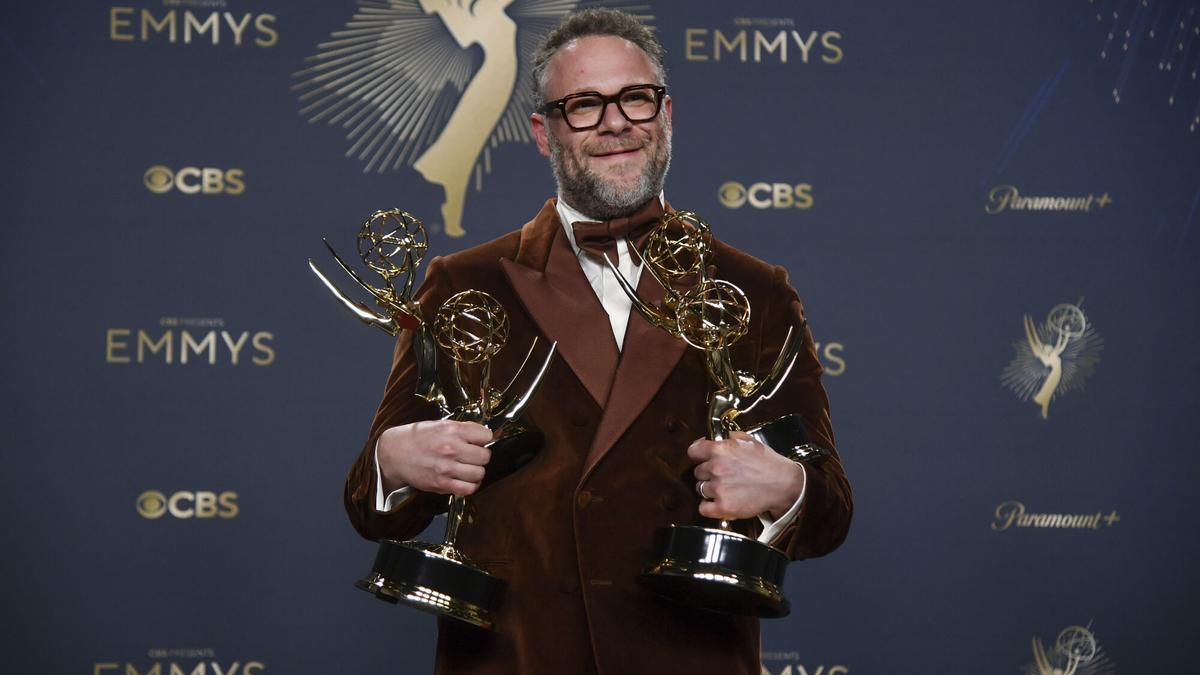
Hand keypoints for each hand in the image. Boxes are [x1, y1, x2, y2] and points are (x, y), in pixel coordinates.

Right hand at [377, 420, 492, 496]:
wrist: (395, 453)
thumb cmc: (418, 437)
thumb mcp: (441, 425)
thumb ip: (463, 429)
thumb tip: (483, 434)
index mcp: (452, 431)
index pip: (486, 436)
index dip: (484, 439)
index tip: (479, 441)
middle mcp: (451, 449)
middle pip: (485, 457)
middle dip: (481, 456)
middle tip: (472, 456)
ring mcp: (447, 468)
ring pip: (479, 473)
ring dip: (476, 471)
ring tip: (468, 468)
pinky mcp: (442, 484)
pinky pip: (469, 489)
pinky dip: (470, 485)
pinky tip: (465, 480)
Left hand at [688, 431, 805, 520]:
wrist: (783, 484)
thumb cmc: (767, 462)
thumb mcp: (748, 440)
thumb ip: (727, 437)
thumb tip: (709, 439)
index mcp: (720, 450)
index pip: (693, 452)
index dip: (698, 456)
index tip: (702, 459)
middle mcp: (717, 468)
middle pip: (697, 472)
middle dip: (708, 473)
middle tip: (722, 475)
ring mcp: (719, 489)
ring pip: (700, 489)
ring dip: (710, 489)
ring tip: (726, 488)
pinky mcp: (724, 507)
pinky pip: (703, 508)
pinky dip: (709, 507)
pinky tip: (719, 502)